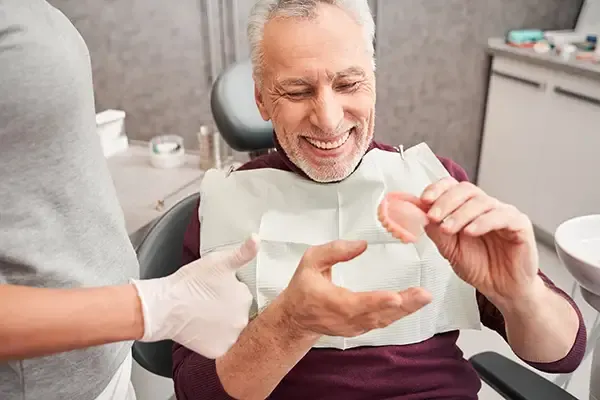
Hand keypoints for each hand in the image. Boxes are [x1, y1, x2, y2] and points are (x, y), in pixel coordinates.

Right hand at [131, 235, 257, 358]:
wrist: (164, 307)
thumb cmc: (190, 283)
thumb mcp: (219, 261)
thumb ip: (242, 252)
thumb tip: (257, 239)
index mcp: (245, 298)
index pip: (242, 295)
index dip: (228, 291)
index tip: (215, 289)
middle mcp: (243, 320)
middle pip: (238, 313)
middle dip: (226, 308)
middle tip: (207, 302)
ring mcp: (231, 338)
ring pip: (230, 330)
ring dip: (222, 324)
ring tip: (203, 315)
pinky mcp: (218, 351)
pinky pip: (220, 345)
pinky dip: (212, 339)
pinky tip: (201, 329)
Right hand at [278, 240, 431, 337]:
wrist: (296, 318)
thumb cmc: (303, 288)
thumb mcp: (310, 261)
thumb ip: (334, 251)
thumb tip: (361, 245)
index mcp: (332, 302)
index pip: (357, 304)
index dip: (377, 301)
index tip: (395, 297)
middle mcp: (346, 319)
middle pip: (378, 314)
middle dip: (403, 305)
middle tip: (423, 295)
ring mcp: (354, 327)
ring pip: (383, 320)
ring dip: (406, 310)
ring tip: (423, 297)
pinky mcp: (361, 328)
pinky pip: (382, 322)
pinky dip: (399, 314)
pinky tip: (413, 303)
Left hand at [421, 177, 539, 304]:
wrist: (502, 290)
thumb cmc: (479, 267)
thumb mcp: (449, 250)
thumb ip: (436, 231)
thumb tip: (419, 214)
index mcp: (467, 208)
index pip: (452, 186)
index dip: (437, 189)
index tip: (424, 200)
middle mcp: (485, 207)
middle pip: (466, 190)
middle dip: (445, 201)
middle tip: (433, 216)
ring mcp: (504, 214)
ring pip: (481, 202)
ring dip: (460, 214)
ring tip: (448, 228)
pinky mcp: (520, 225)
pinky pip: (503, 217)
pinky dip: (483, 222)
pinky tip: (470, 231)